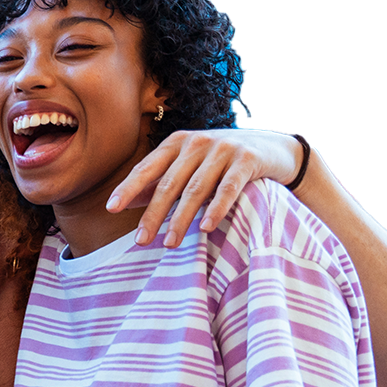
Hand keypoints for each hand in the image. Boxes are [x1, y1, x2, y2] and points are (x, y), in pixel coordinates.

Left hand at [108, 128, 301, 248]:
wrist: (275, 149)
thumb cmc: (222, 161)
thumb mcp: (189, 167)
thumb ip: (160, 182)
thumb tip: (126, 202)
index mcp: (176, 143)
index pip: (146, 168)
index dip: (128, 188)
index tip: (111, 209)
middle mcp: (197, 143)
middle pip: (169, 183)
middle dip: (154, 214)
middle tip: (141, 240)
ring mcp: (223, 149)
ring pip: (195, 189)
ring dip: (181, 219)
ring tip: (170, 244)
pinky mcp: (247, 159)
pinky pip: (228, 188)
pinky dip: (216, 208)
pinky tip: (206, 227)